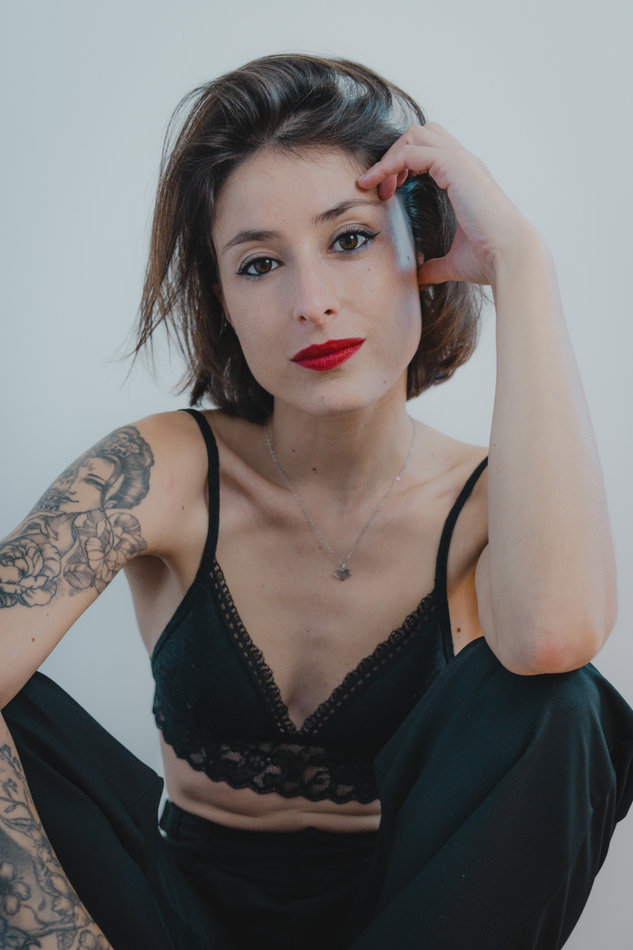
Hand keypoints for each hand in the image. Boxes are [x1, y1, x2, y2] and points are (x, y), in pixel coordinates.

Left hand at [357, 123, 532, 286]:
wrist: (509, 256)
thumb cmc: (489, 258)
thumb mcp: (454, 261)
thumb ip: (435, 265)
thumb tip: (420, 277)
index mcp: (466, 178)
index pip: (429, 152)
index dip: (403, 166)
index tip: (388, 193)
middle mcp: (465, 164)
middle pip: (420, 135)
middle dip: (395, 156)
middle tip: (384, 189)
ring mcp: (461, 161)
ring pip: (415, 135)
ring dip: (390, 157)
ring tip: (378, 186)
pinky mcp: (455, 166)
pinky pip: (412, 151)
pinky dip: (391, 164)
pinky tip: (381, 185)